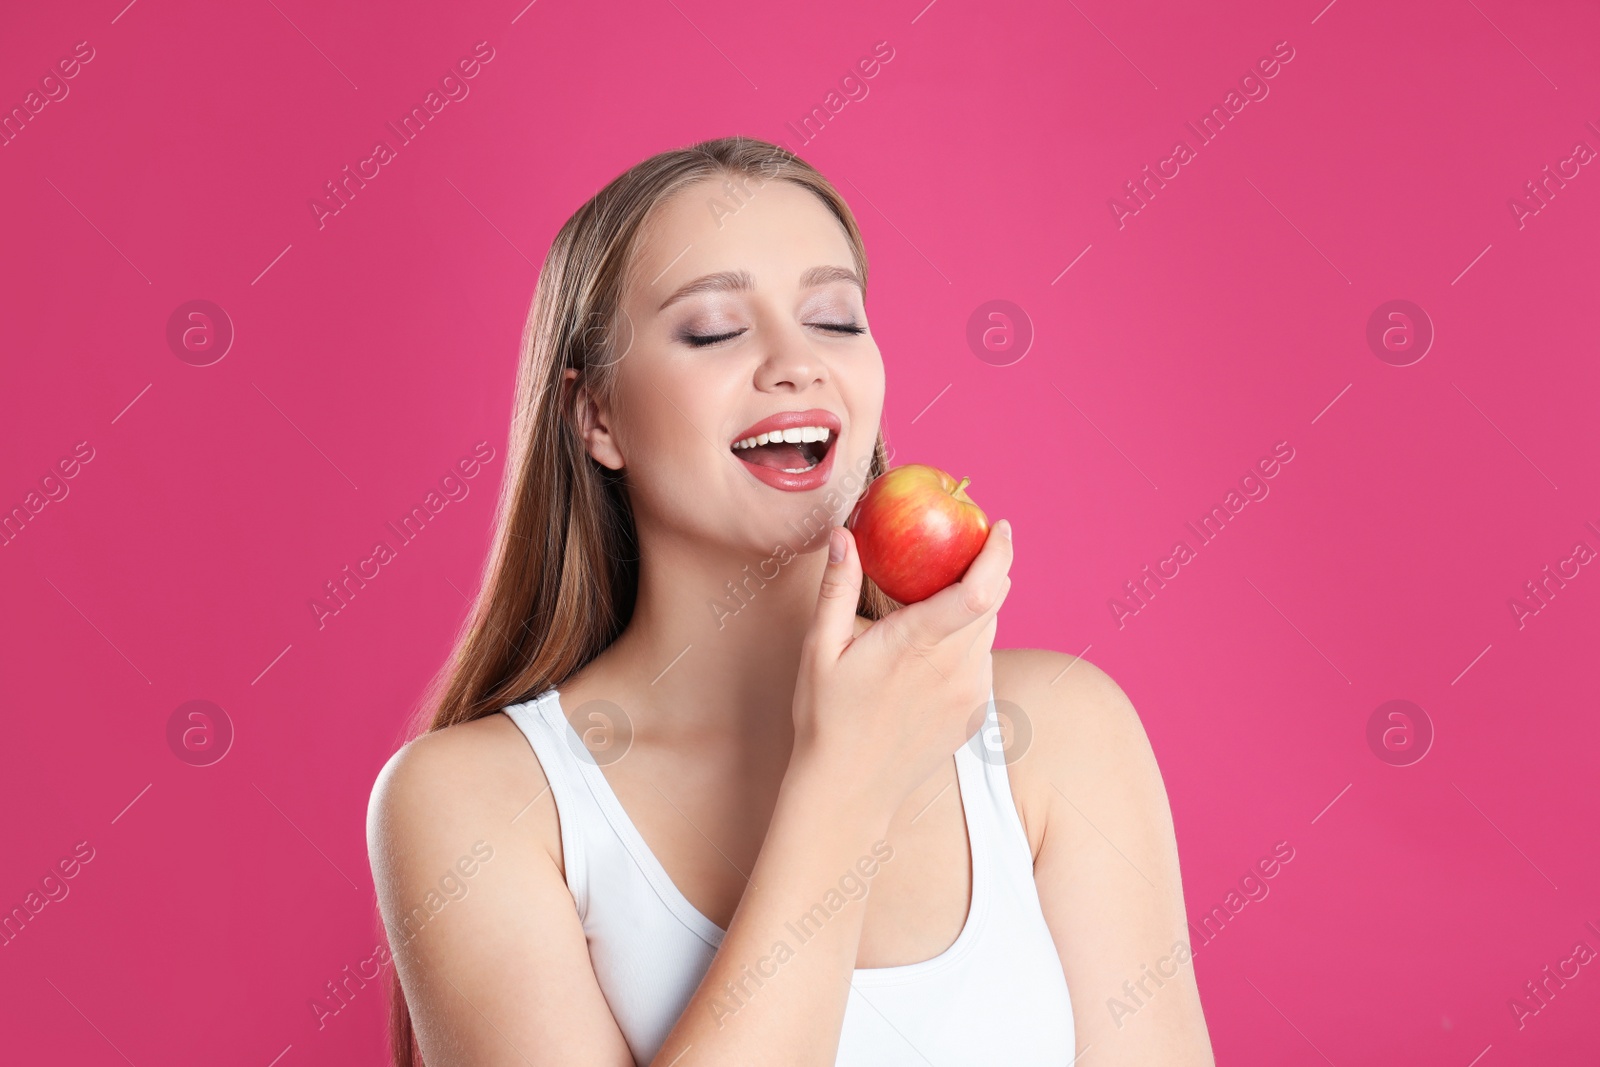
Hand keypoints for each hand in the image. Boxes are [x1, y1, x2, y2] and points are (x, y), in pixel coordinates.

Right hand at [788, 519, 1014, 819]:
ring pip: (991, 630)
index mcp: (917, 645)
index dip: (997, 553)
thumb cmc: (826, 717)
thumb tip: (843, 534)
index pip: (979, 590)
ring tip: (944, 594)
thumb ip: (837, 587)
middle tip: (964, 545)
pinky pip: (984, 661)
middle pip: (995, 602)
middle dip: (989, 568)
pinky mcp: (974, 713)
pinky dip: (971, 640)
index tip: (996, 525)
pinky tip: (938, 644)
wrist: (848, 790)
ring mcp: (970, 694)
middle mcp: (955, 668)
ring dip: (979, 604)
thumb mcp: (820, 648)